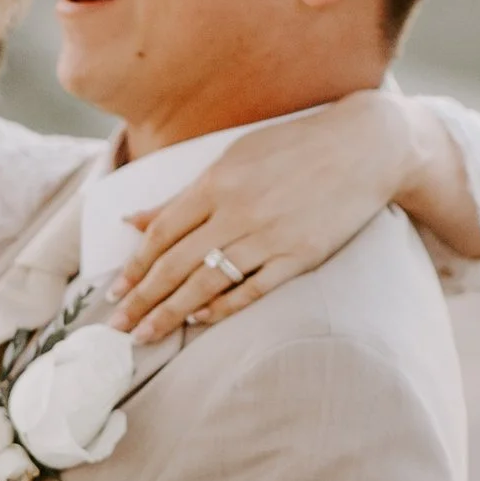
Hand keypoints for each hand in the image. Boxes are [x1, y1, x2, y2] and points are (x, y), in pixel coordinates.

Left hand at [112, 91, 478, 343]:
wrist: (365, 147)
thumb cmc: (294, 146)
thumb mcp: (233, 157)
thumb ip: (183, 194)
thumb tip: (132, 220)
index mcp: (216, 182)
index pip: (162, 233)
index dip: (134, 265)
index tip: (114, 291)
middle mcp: (238, 211)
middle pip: (176, 264)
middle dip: (143, 299)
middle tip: (117, 327)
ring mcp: (270, 236)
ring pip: (208, 283)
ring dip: (172, 312)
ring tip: (146, 334)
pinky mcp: (300, 256)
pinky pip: (252, 290)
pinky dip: (222, 308)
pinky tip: (198, 320)